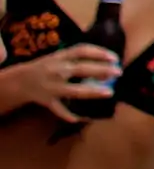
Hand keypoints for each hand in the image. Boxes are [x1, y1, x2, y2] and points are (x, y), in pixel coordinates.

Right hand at [0, 45, 121, 122]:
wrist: (20, 80)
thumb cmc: (47, 67)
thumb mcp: (59, 57)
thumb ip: (77, 58)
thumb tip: (107, 60)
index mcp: (60, 57)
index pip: (81, 50)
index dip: (99, 52)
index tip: (114, 57)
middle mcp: (57, 70)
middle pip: (81, 69)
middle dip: (101, 71)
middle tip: (118, 72)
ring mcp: (52, 87)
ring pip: (74, 90)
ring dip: (92, 92)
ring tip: (109, 92)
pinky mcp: (47, 101)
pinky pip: (59, 110)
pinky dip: (69, 115)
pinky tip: (80, 118)